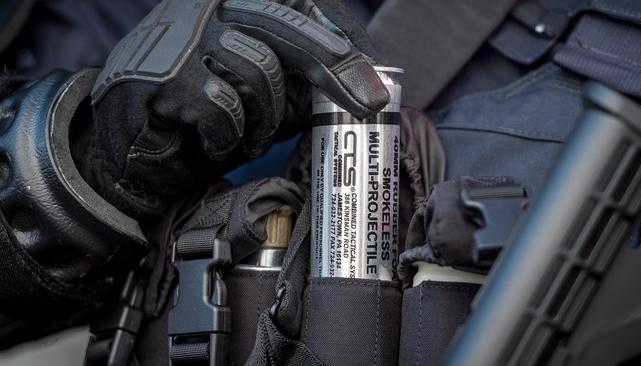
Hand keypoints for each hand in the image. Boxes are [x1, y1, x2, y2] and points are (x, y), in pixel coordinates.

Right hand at [83, 0, 389, 217]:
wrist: (127, 144)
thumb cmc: (201, 114)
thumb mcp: (260, 94)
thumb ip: (298, 81)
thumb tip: (359, 87)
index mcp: (237, 3)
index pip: (303, 6)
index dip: (344, 37)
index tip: (375, 72)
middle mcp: (211, 5)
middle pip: (288, 26)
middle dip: (336, 68)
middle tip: (369, 103)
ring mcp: (185, 34)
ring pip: (259, 70)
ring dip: (264, 119)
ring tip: (250, 137)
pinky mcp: (164, 74)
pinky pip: (224, 107)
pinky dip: (227, 137)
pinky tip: (214, 143)